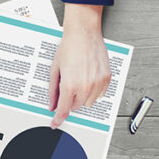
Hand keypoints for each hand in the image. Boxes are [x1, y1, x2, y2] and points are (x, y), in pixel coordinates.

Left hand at [50, 4, 110, 128]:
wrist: (84, 34)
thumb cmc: (69, 47)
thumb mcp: (55, 69)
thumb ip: (53, 90)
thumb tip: (52, 104)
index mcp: (69, 85)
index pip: (64, 109)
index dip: (58, 118)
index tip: (56, 124)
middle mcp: (85, 87)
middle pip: (76, 106)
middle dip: (70, 100)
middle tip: (68, 87)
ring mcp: (97, 84)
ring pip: (89, 102)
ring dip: (82, 97)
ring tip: (79, 80)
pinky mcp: (106, 79)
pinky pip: (100, 94)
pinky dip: (93, 91)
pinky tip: (88, 78)